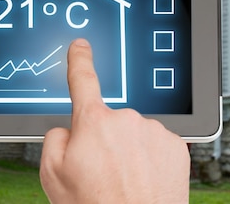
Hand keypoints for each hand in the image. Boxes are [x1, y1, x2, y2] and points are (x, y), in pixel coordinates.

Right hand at [40, 39, 189, 203]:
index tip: (81, 46)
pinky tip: (144, 181)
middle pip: (110, 122)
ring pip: (135, 135)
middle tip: (102, 174)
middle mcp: (127, 119)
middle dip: (105, 141)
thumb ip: (55, 140)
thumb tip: (68, 130)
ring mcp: (155, 131)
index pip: (83, 81)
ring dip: (130, 153)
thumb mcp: (53, 177)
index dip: (79, 61)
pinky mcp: (176, 145)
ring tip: (125, 183)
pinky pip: (157, 145)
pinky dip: (150, 160)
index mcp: (94, 122)